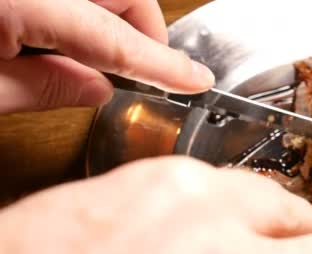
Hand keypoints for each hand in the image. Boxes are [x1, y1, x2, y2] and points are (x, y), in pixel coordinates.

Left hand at [0, 0, 214, 113]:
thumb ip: (39, 89)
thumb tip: (96, 89)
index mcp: (18, 0)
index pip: (113, 37)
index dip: (161, 63)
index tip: (195, 79)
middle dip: (146, 29)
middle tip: (140, 71)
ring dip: (118, 18)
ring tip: (95, 57)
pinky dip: (90, 10)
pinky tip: (62, 36)